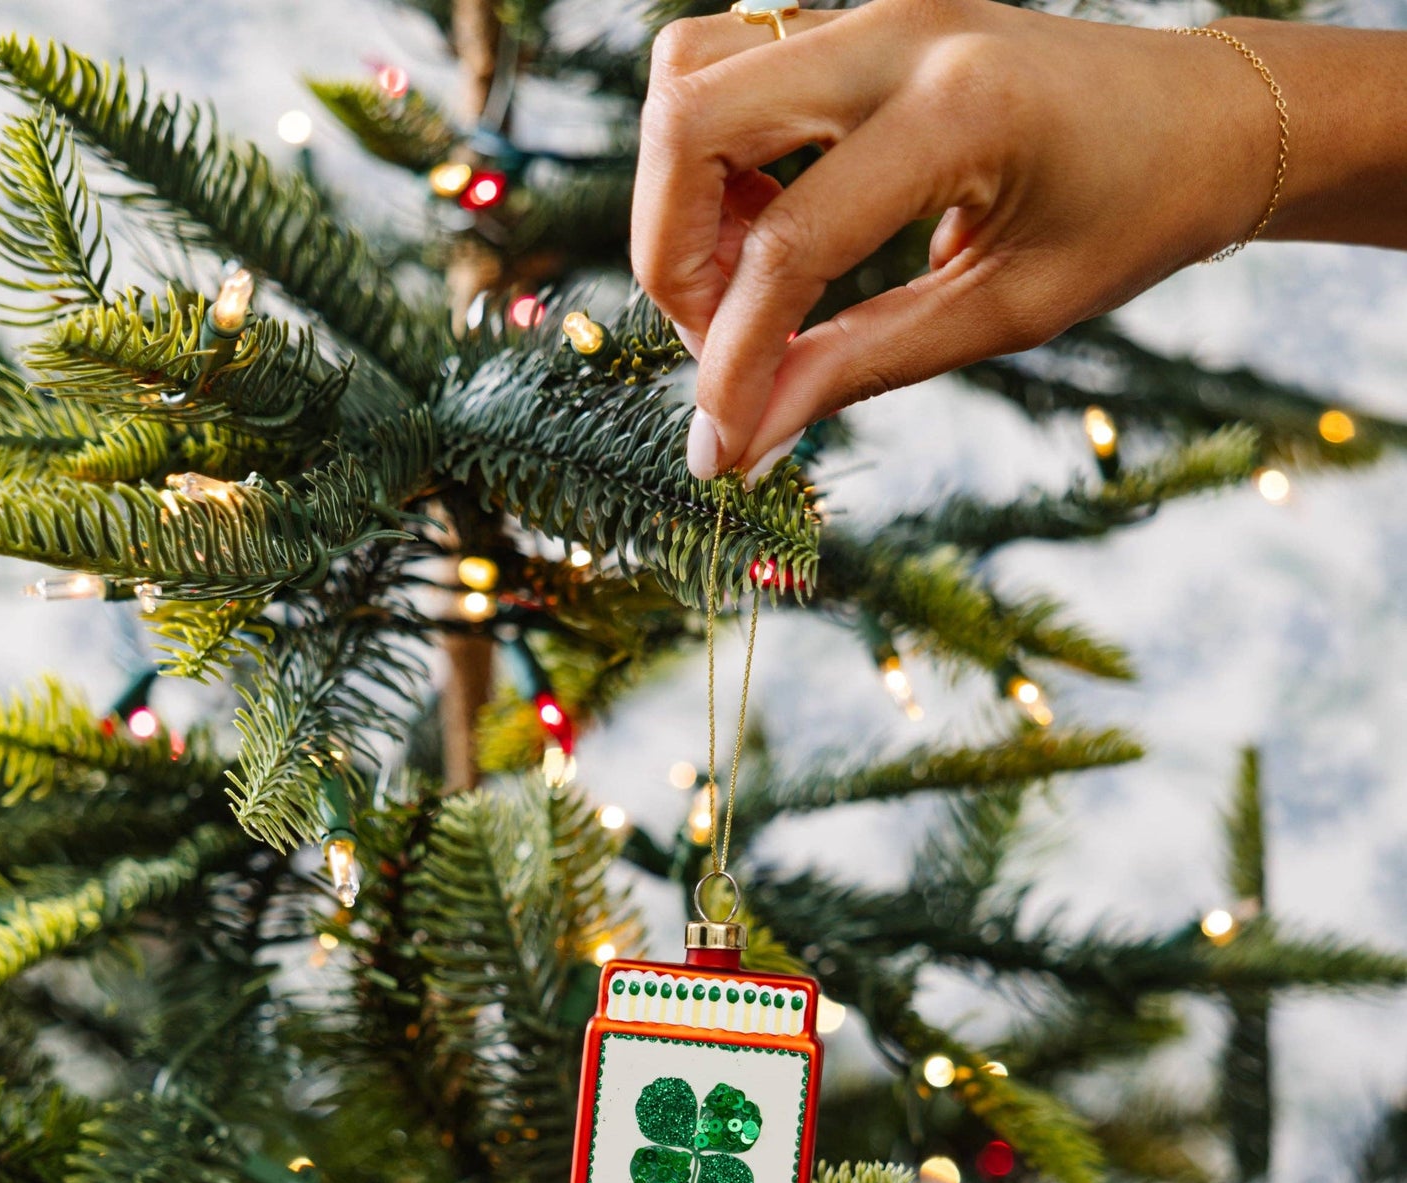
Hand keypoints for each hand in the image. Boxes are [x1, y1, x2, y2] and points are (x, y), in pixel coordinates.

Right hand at [631, 0, 1285, 482]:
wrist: (1206, 116)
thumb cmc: (1129, 219)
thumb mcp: (1003, 314)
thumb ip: (859, 368)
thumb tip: (743, 440)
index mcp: (960, 110)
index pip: (791, 245)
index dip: (734, 360)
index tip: (721, 442)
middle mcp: (899, 32)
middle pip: (693, 118)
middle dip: (674, 255)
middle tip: (719, 342)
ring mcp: (870, 9)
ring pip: (689, 73)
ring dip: (683, 196)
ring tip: (748, 279)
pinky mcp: (856, 20)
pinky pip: (729, 67)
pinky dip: (714, 159)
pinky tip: (769, 225)